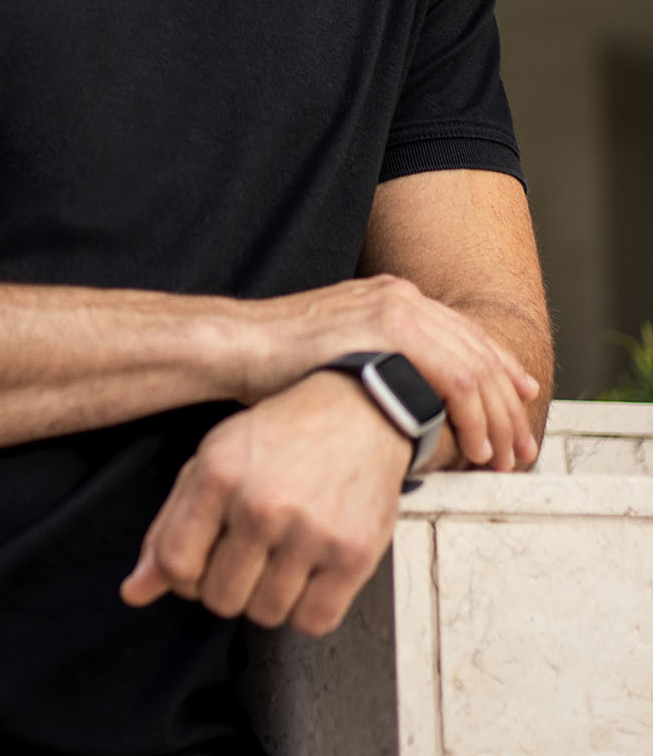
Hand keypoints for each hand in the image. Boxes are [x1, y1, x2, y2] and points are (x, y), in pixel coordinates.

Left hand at [121, 372, 411, 634]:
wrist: (357, 412)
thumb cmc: (279, 437)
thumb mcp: (211, 462)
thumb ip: (168, 528)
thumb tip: (134, 592)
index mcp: (218, 475)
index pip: (176, 565)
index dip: (181, 576)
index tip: (200, 561)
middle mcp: (262, 504)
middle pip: (219, 598)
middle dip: (226, 585)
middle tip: (246, 554)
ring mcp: (310, 532)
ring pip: (265, 615)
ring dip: (267, 597)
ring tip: (279, 557)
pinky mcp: (353, 555)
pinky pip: (312, 621)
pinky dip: (306, 609)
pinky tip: (308, 572)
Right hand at [244, 275, 539, 471]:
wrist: (236, 347)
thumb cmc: (273, 364)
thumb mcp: (337, 357)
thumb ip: (375, 366)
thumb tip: (400, 402)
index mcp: (389, 298)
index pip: (464, 337)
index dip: (498, 376)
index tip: (518, 408)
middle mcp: (400, 296)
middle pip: (479, 353)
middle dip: (507, 407)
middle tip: (518, 450)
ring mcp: (396, 309)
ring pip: (476, 368)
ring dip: (496, 420)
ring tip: (499, 459)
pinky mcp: (391, 332)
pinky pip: (456, 378)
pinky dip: (473, 417)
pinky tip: (472, 447)